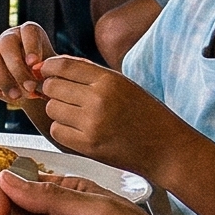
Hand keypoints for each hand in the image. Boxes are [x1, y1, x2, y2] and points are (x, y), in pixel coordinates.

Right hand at [0, 22, 55, 132]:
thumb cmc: (47, 79)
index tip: (34, 64)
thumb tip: (39, 70)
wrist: (33, 91)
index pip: (28, 31)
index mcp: (30, 32)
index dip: (31, 46)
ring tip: (16, 97)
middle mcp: (10, 36)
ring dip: (2, 79)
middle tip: (29, 88)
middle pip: (7, 45)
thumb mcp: (53, 74)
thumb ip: (49, 71)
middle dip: (17, 69)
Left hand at [26, 54, 195, 181]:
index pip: (62, 66)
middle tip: (65, 96)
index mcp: (109, 80)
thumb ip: (90, 73)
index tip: (46, 72)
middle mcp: (99, 100)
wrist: (168, 149)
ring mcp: (93, 124)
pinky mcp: (89, 145)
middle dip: (53, 90)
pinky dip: (63, 129)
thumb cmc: (147, 115)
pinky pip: (56, 130)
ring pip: (52, 108)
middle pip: (52, 87)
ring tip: (77, 115)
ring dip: (59, 111)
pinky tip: (78, 130)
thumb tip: (53, 65)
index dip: (48, 68)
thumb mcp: (124, 84)